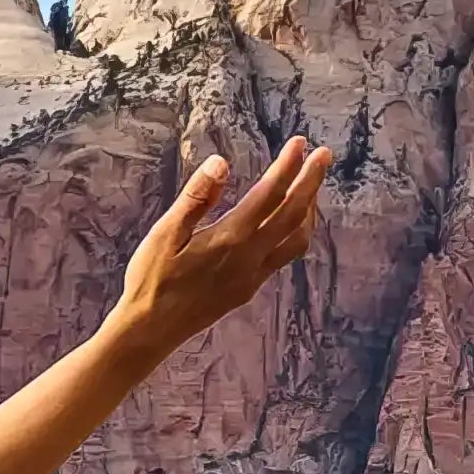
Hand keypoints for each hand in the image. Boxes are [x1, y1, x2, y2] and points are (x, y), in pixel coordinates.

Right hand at [108, 136, 333, 358]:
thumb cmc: (151, 281)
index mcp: (229, 238)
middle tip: (324, 154)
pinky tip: (289, 224)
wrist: (150, 331)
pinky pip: (285, 256)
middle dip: (312, 181)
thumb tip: (220, 162)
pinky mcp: (249, 289)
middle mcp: (250, 256)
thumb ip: (194, 199)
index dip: (288, 165)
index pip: (270, 194)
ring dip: (309, 209)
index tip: (299, 142)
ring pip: (297, 238)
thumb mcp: (163, 235)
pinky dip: (296, 233)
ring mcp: (253, 275)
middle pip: (294, 213)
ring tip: (310, 188)